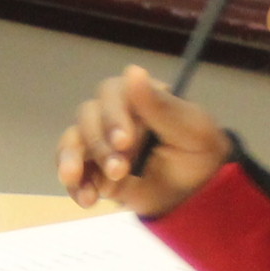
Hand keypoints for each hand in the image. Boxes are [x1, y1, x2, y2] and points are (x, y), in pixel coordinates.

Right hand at [55, 66, 228, 217]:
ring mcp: (98, 141)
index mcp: (137, 97)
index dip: (112, 116)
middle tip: (120, 171)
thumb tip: (132, 71)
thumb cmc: (198, 152)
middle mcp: (113, 114)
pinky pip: (71, 171)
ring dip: (76, 163)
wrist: (196, 194)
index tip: (124, 142)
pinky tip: (87, 200)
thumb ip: (161, 105)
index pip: (111, 93)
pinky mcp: (91, 168)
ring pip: (72, 140)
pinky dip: (75, 185)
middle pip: (87, 117)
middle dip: (100, 146)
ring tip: (94, 191)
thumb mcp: (191, 129)